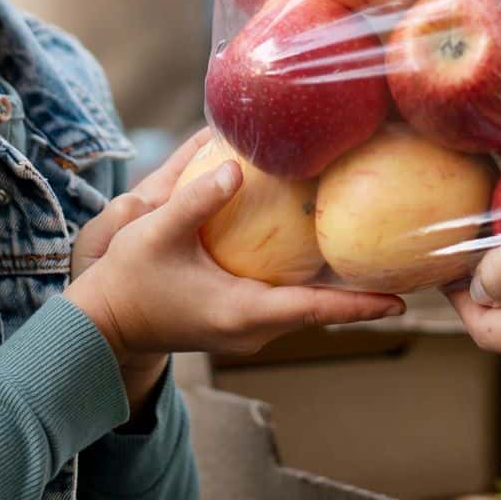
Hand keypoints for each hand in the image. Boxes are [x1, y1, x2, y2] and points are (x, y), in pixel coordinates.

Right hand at [65, 151, 406, 376]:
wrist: (99, 325)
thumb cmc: (126, 281)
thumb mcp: (155, 231)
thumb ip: (197, 199)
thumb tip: (237, 167)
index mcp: (242, 313)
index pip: (314, 310)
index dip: (359, 307)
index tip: (401, 302)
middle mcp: (251, 332)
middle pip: (316, 311)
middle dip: (356, 294)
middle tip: (394, 266)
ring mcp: (243, 334)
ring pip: (299, 309)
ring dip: (330, 290)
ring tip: (366, 257)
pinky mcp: (234, 326)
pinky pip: (281, 306)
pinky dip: (302, 287)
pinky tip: (314, 255)